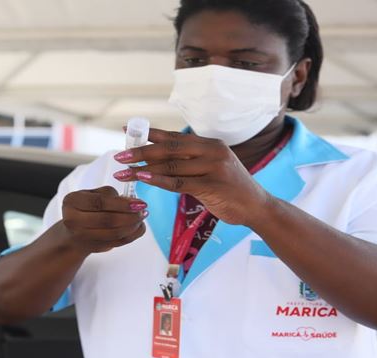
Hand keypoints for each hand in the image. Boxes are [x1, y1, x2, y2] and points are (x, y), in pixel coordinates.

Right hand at [61, 186, 147, 253]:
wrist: (73, 231)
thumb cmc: (85, 207)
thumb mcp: (92, 193)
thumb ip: (109, 194)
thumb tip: (132, 201)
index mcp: (72, 201)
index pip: (100, 202)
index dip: (122, 203)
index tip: (138, 202)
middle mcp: (73, 220)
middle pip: (107, 220)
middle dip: (130, 216)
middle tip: (142, 211)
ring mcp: (82, 237)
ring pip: (114, 234)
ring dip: (132, 226)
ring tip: (141, 218)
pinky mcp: (93, 247)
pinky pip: (117, 242)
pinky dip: (131, 235)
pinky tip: (138, 227)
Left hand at [112, 128, 269, 225]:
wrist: (257, 207)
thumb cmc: (231, 189)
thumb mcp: (212, 169)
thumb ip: (190, 162)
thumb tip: (159, 159)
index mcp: (210, 144)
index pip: (174, 137)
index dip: (150, 134)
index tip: (127, 131)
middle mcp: (212, 151)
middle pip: (169, 149)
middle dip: (141, 151)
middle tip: (120, 155)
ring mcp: (213, 167)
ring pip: (170, 165)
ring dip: (143, 168)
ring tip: (123, 171)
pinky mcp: (212, 185)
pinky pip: (179, 182)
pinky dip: (158, 179)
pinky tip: (142, 178)